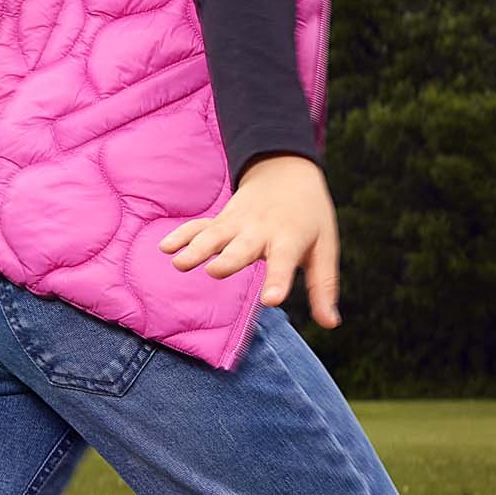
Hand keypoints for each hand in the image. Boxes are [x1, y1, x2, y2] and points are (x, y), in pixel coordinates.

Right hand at [157, 154, 341, 328]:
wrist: (287, 171)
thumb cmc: (310, 218)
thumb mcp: (325, 248)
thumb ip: (324, 286)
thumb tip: (330, 324)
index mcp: (289, 240)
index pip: (284, 263)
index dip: (278, 280)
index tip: (271, 300)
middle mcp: (261, 231)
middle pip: (243, 247)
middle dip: (229, 259)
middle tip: (214, 271)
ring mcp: (238, 224)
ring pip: (215, 235)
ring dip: (196, 247)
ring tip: (178, 263)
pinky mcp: (222, 220)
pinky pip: (200, 226)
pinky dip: (182, 234)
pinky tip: (165, 247)